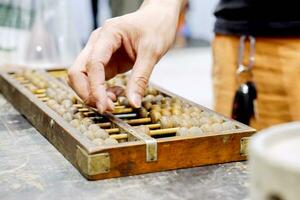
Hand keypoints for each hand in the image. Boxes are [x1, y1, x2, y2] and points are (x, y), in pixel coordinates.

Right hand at [68, 0, 182, 112]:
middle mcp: (98, 43)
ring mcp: (100, 53)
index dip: (96, 88)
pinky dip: (102, 91)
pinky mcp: (106, 62)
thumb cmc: (156, 26)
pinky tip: (117, 94)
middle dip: (88, 93)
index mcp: (108, 34)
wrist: (159, 17)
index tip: (105, 105)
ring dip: (93, 94)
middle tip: (107, 108)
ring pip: (83, 77)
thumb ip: (140, 78)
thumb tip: (133, 103)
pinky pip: (96, 80)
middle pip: (77, 72)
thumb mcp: (152, 52)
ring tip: (114, 102)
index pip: (93, 64)